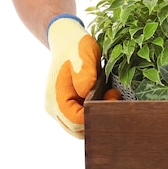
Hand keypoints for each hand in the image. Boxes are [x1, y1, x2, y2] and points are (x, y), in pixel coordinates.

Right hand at [45, 15, 100, 137]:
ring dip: (96, 115)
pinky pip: (80, 118)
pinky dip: (93, 111)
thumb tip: (86, 94)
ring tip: (109, 95)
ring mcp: (59, 108)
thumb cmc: (75, 46)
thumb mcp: (83, 55)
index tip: (112, 98)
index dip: (95, 115)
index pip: (76, 121)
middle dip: (97, 118)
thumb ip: (85, 74)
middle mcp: (54, 107)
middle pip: (77, 130)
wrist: (66, 39)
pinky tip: (105, 96)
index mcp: (55, 98)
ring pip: (79, 126)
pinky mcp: (67, 105)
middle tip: (113, 97)